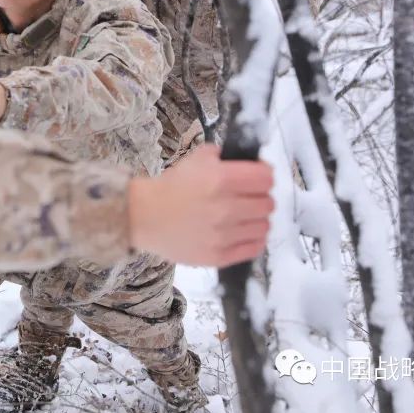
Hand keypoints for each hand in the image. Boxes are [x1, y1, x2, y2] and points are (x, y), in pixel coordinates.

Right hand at [127, 144, 274, 266]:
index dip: (263, 175)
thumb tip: (248, 162)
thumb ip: (223, 156)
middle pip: (268, 203)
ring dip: (256, 220)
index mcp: (221, 179)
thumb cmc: (171, 186)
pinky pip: (254, 248)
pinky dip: (252, 239)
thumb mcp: (195, 159)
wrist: (144, 216)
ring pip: (264, 226)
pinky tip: (241, 232)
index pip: (267, 178)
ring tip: (242, 217)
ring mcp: (224, 235)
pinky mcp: (219, 256)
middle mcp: (226, 207)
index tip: (255, 178)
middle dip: (259, 198)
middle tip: (246, 198)